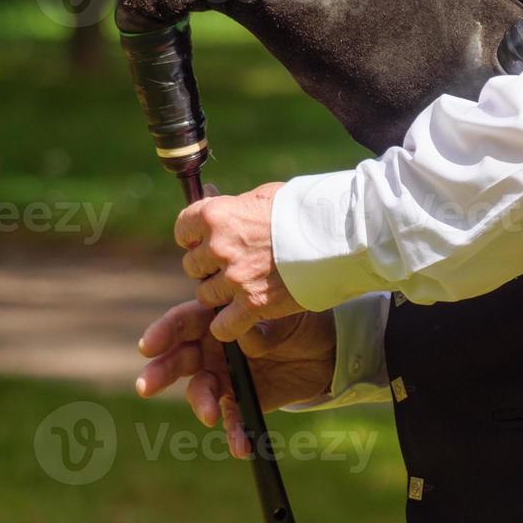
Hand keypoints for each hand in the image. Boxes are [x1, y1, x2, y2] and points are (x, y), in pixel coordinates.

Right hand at [135, 301, 336, 458]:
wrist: (325, 350)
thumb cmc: (298, 322)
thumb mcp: (283, 317)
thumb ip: (259, 328)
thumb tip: (242, 339)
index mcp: (215, 320)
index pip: (183, 323)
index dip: (163, 333)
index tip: (148, 347)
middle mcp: (211, 349)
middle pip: (178, 359)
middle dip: (160, 372)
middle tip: (147, 386)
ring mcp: (223, 377)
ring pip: (201, 392)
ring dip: (202, 404)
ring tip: (210, 416)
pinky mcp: (240, 401)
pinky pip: (231, 419)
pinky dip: (234, 433)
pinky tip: (240, 447)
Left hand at [176, 182, 303, 341]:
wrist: (340, 235)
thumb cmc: (305, 210)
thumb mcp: (263, 197)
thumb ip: (233, 206)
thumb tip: (211, 197)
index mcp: (216, 215)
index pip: (183, 230)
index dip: (195, 237)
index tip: (209, 241)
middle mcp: (219, 247)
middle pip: (193, 266)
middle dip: (211, 267)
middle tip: (237, 265)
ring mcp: (235, 278)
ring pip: (205, 295)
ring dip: (222, 294)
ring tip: (247, 286)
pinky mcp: (253, 305)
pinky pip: (223, 326)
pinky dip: (229, 325)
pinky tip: (243, 317)